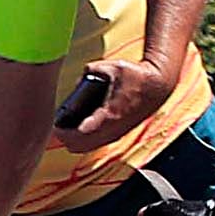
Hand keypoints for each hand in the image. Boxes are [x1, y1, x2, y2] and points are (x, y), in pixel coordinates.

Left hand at [53, 55, 173, 152]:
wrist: (158, 85)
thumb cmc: (136, 76)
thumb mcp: (112, 67)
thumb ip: (91, 70)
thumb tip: (78, 78)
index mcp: (109, 115)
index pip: (80, 134)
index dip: (63, 132)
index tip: (55, 125)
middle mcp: (112, 129)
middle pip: (79, 146)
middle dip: (65, 138)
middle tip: (57, 125)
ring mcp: (116, 133)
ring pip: (87, 148)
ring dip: (73, 141)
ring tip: (64, 128)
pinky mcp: (119, 133)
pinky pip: (96, 144)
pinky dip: (84, 141)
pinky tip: (77, 130)